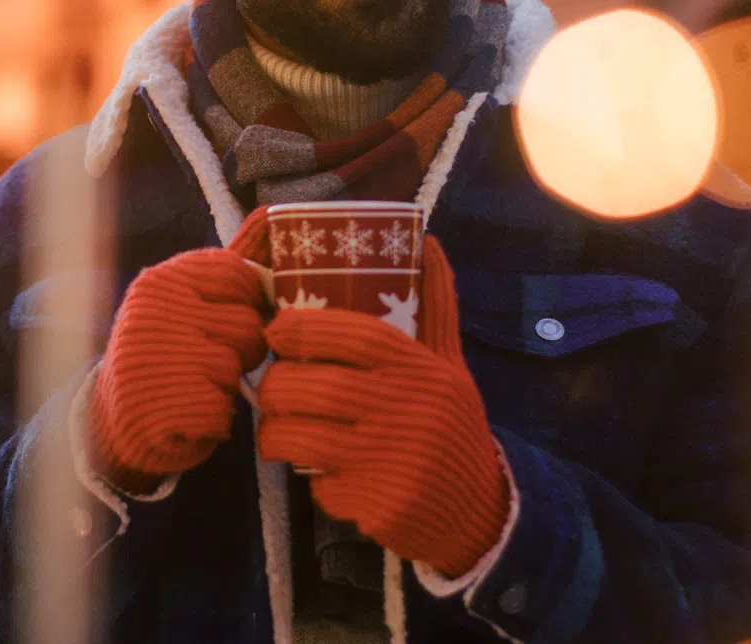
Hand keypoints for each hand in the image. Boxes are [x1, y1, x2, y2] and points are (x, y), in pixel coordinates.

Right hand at [89, 208, 273, 491]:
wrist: (116, 418)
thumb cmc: (170, 350)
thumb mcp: (191, 300)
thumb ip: (234, 266)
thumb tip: (275, 215)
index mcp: (162, 280)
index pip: (240, 275)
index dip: (251, 302)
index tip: (232, 316)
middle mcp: (152, 312)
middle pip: (247, 324)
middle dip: (244, 348)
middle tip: (214, 357)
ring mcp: (153, 358)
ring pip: (236, 366)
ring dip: (229, 384)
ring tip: (199, 383)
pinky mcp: (158, 405)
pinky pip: (222, 409)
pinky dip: (216, 417)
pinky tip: (192, 411)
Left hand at [256, 236, 507, 577]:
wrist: (478, 509)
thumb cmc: (451, 425)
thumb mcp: (449, 365)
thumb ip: (435, 306)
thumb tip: (426, 242)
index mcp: (418, 367)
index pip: (350, 332)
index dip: (301, 327)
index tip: (276, 329)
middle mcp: (403, 408)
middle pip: (311, 385)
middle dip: (275, 386)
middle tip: (271, 388)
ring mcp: (388, 458)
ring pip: (300, 436)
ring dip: (275, 434)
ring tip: (277, 430)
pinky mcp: (375, 502)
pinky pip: (319, 485)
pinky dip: (312, 480)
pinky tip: (324, 472)